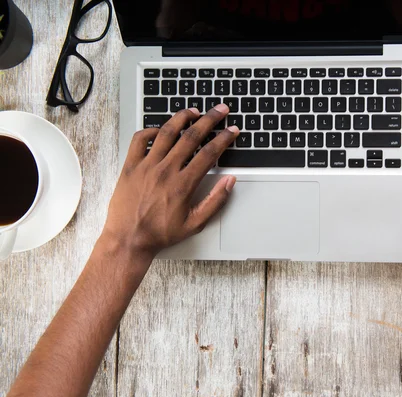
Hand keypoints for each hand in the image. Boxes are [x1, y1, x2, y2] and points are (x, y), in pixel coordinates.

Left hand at [102, 104, 238, 259]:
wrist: (128, 239)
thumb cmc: (160, 233)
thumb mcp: (195, 223)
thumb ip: (215, 201)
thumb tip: (229, 181)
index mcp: (183, 184)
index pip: (209, 153)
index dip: (224, 139)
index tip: (232, 131)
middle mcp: (166, 170)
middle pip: (191, 136)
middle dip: (209, 120)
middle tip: (220, 110)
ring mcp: (146, 165)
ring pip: (166, 132)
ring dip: (182, 117)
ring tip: (193, 110)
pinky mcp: (130, 166)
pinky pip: (139, 139)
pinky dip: (149, 130)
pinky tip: (159, 129)